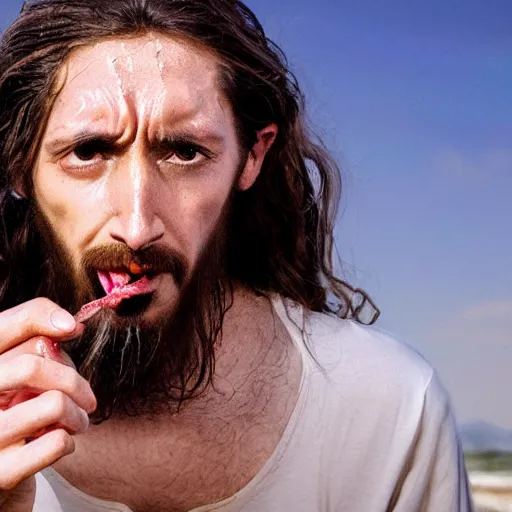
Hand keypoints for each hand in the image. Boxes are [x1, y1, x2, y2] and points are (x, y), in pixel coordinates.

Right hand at [0, 298, 95, 510]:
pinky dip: (69, 441)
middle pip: (34, 364)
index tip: (72, 327)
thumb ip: (37, 346)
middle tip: (86, 398)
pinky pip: (56, 442)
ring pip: (53, 403)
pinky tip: (60, 444)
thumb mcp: (17, 376)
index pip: (5, 326)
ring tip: (76, 422)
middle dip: (72, 379)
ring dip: (77, 414)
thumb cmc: (13, 415)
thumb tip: (70, 325)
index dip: (42, 316)